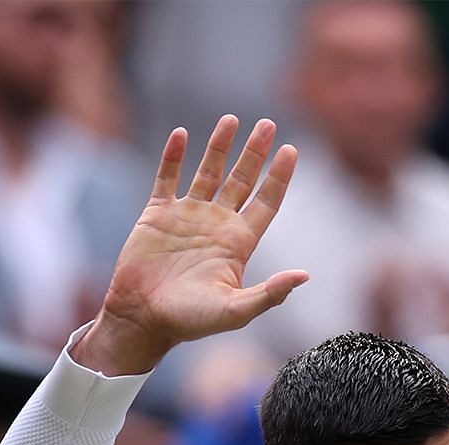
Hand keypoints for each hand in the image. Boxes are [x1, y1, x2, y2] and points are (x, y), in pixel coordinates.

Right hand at [76, 117, 306, 375]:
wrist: (142, 319)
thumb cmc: (190, 321)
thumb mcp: (235, 310)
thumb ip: (270, 294)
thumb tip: (305, 276)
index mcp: (238, 243)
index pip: (266, 202)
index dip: (279, 177)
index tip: (291, 150)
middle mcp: (216, 224)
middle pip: (242, 180)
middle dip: (255, 152)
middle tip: (268, 124)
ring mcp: (187, 216)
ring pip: (208, 172)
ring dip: (219, 146)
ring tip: (231, 119)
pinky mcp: (157, 214)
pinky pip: (167, 178)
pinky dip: (173, 156)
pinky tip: (181, 133)